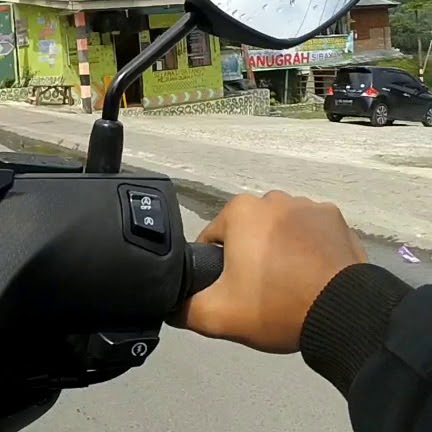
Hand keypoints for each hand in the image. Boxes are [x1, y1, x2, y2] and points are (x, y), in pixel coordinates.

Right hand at [175, 190, 366, 352]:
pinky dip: (308, 249)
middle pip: (247, 232)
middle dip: (249, 255)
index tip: (230, 291)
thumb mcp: (216, 315)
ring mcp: (311, 207)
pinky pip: (312, 233)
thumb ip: (182, 308)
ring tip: (289, 284)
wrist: (345, 314)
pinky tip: (312, 275)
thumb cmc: (276, 305)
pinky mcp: (340, 222)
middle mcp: (274, 199)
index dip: (215, 268)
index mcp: (240, 211)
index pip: (212, 239)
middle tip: (258, 291)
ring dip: (279, 249)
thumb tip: (170, 305)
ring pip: (280, 230)